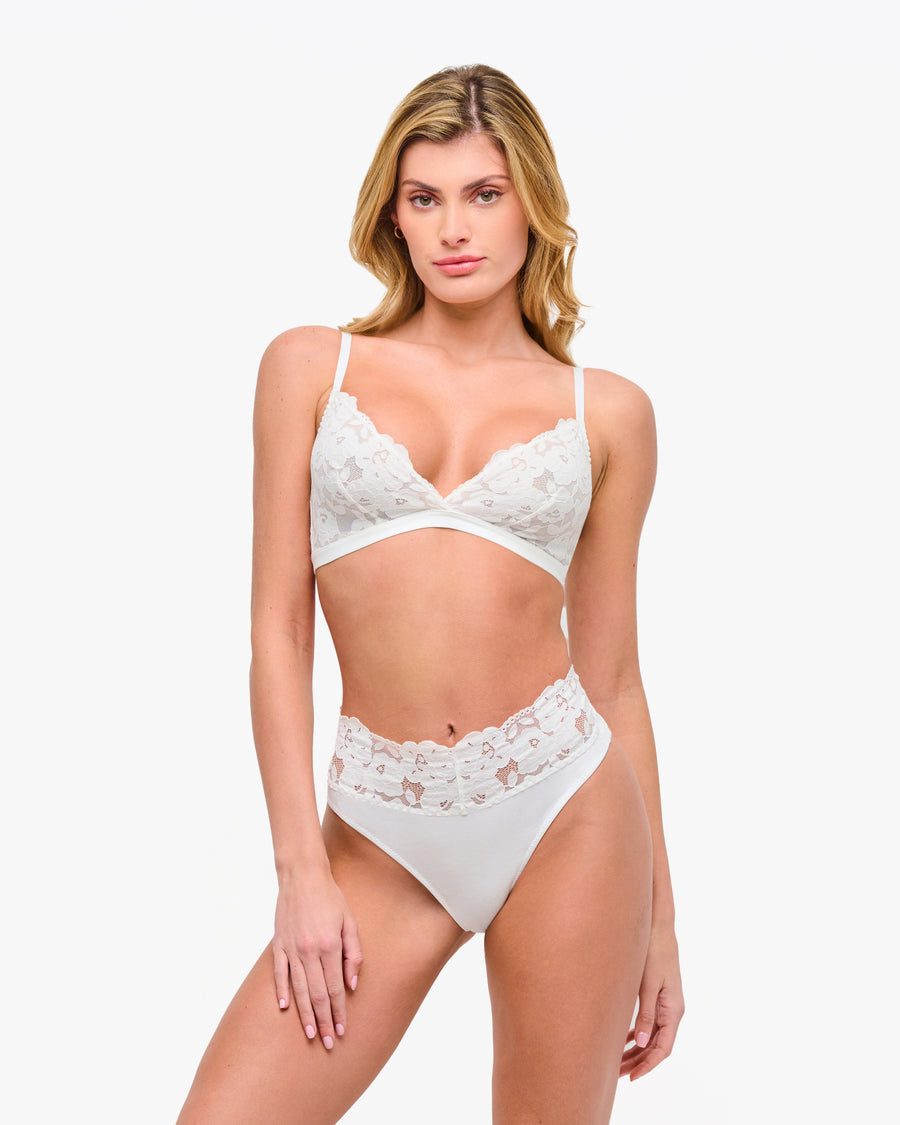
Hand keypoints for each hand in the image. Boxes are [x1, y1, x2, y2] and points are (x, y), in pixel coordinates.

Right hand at [272, 869, 362, 1049]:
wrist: (302, 876)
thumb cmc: (330, 898)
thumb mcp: (350, 922)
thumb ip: (353, 953)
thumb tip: (351, 984)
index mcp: (329, 945)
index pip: (336, 987)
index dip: (340, 1010)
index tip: (342, 1029)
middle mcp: (309, 950)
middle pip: (317, 994)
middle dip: (324, 1021)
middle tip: (327, 1042)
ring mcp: (291, 948)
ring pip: (298, 989)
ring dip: (305, 1014)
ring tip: (309, 1034)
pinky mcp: (279, 944)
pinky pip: (279, 973)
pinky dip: (281, 992)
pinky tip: (285, 1009)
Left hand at [620, 923, 683, 1080]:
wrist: (658, 927)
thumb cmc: (654, 952)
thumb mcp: (648, 984)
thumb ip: (645, 1013)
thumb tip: (640, 1043)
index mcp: (673, 1010)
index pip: (662, 1049)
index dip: (647, 1066)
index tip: (631, 1078)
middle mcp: (672, 1010)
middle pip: (655, 1045)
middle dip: (637, 1062)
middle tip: (615, 1075)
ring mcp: (666, 1004)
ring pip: (651, 1036)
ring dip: (635, 1050)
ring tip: (615, 1062)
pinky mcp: (658, 996)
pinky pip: (649, 1023)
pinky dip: (635, 1034)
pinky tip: (621, 1040)